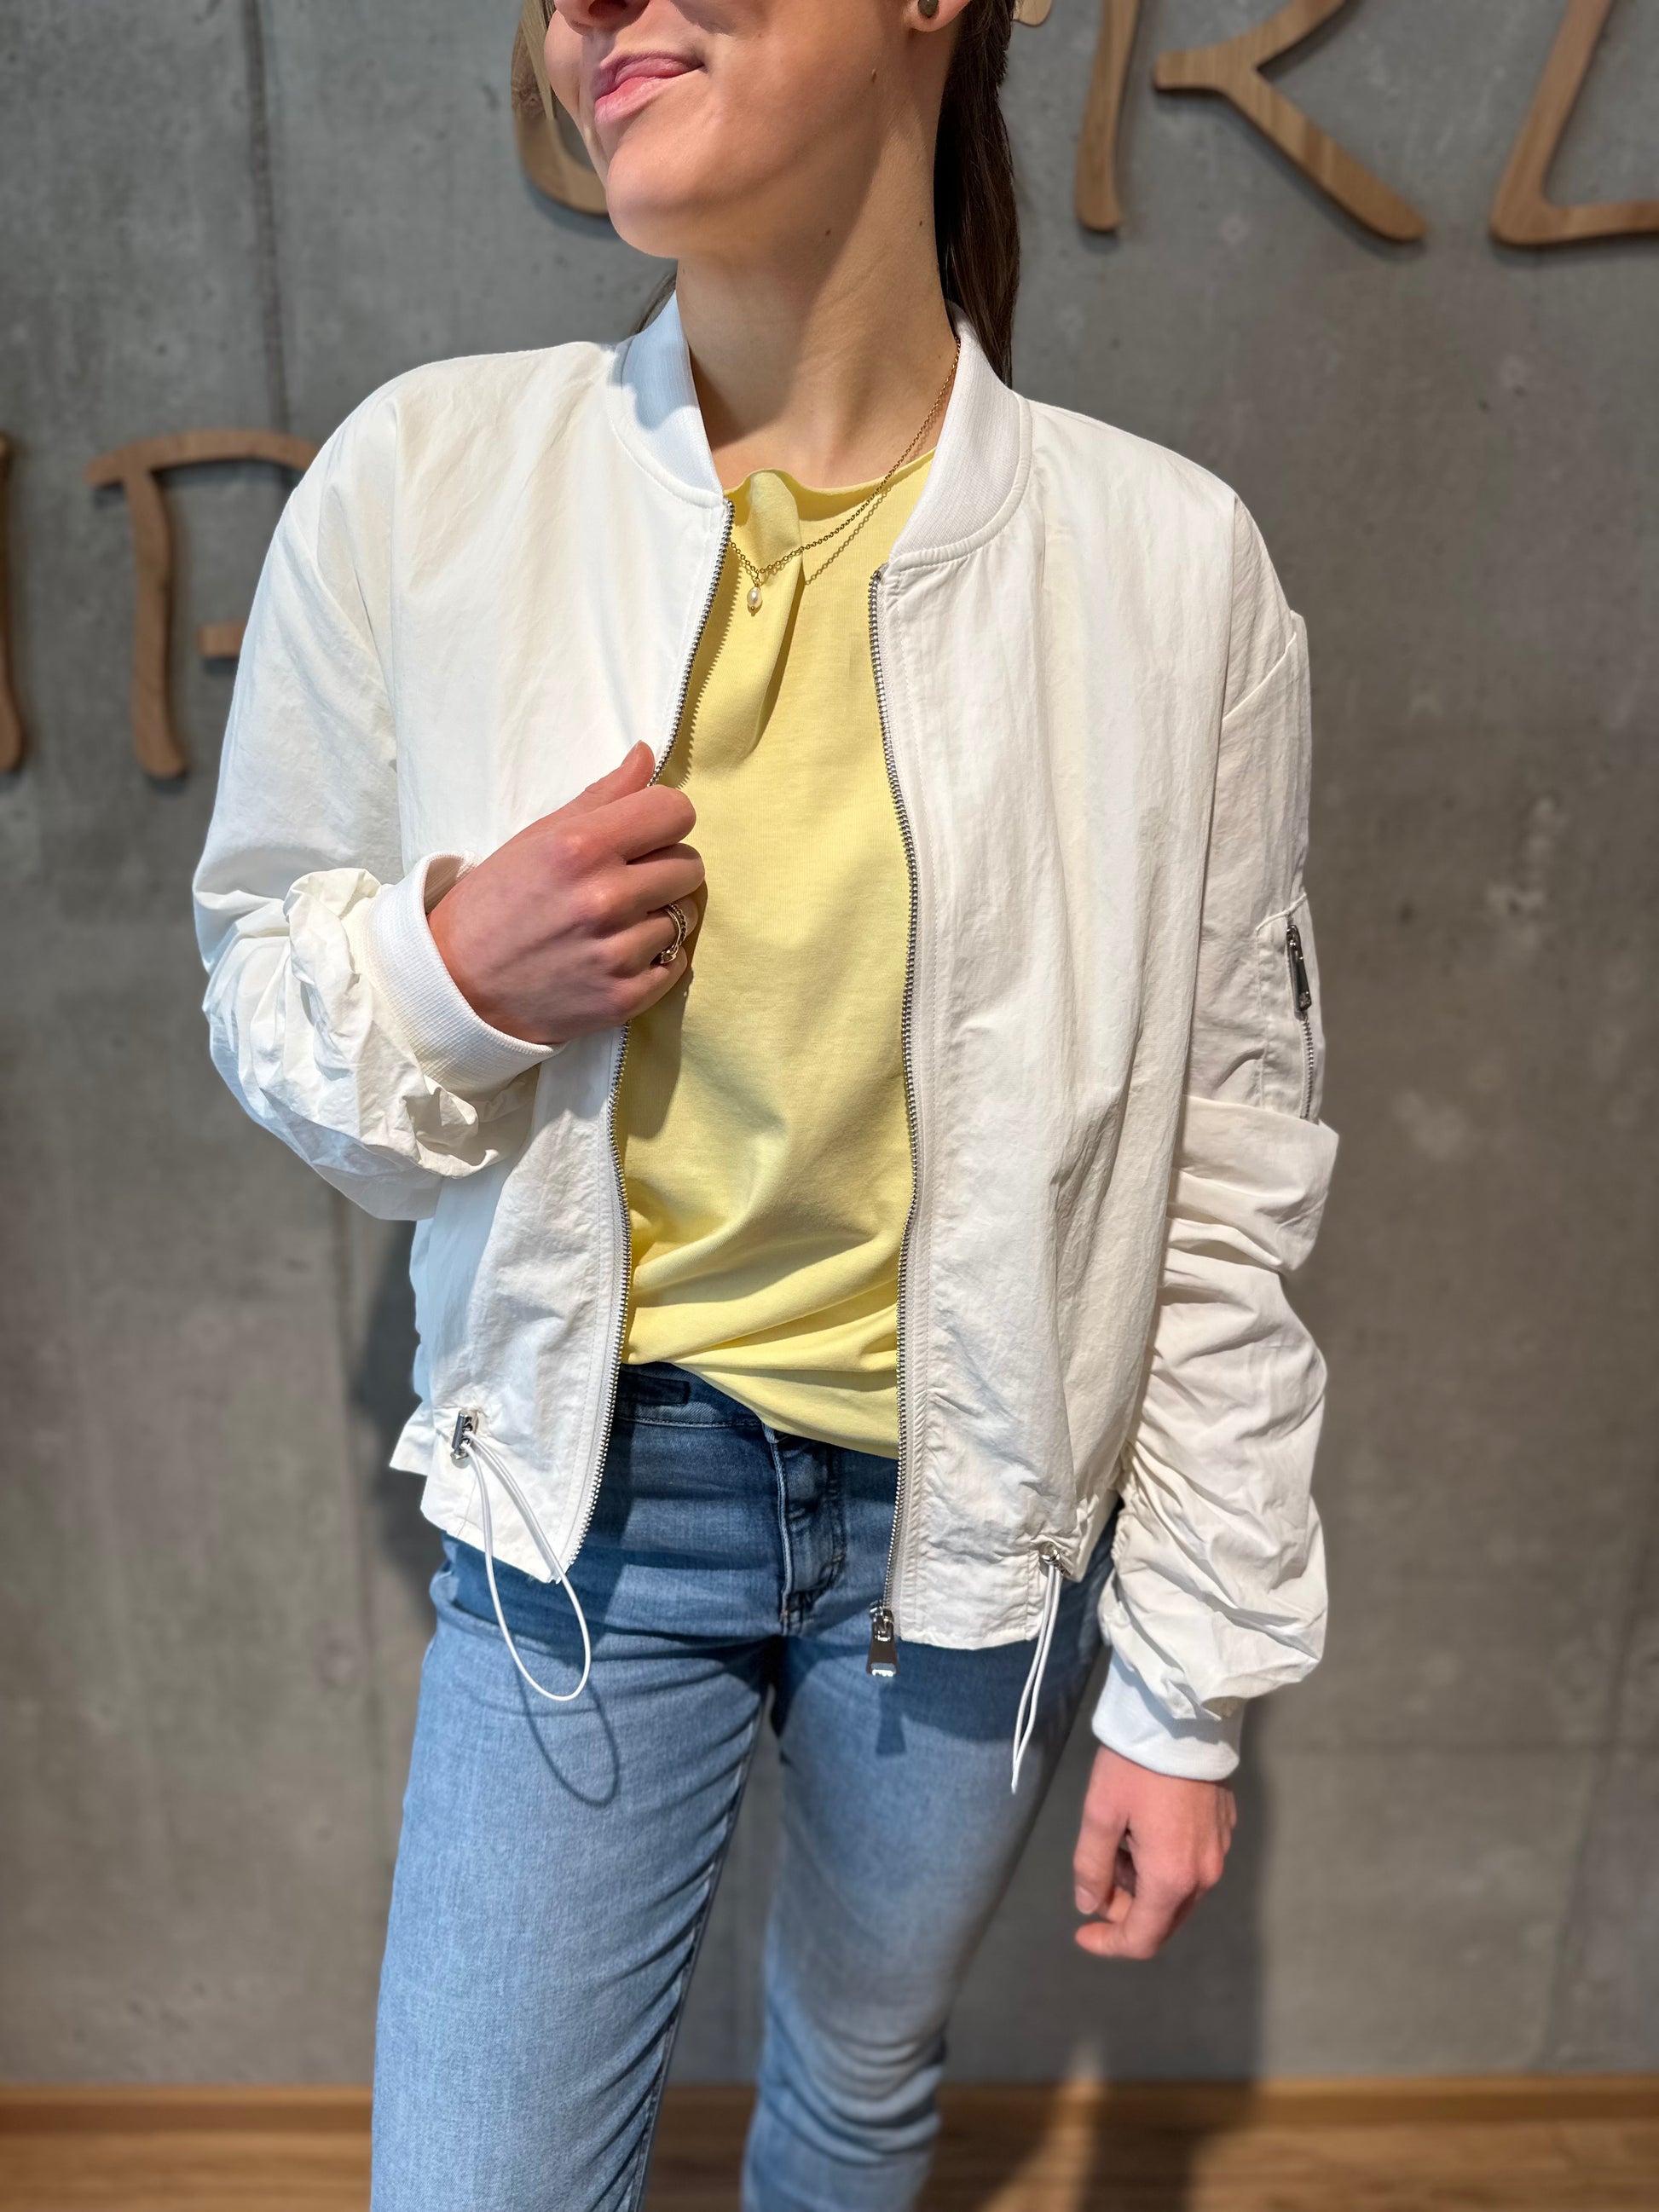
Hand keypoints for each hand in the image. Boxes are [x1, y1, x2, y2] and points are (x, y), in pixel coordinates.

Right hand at [428, 742, 704, 1046]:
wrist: (459, 987)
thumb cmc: (496, 903)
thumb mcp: (538, 837)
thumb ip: (601, 796)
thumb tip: (647, 755)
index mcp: (581, 847)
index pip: (676, 812)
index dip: (665, 819)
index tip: (645, 832)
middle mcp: (604, 898)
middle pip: (690, 865)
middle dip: (665, 867)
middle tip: (629, 879)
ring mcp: (617, 953)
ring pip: (685, 916)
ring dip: (660, 915)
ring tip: (617, 921)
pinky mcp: (625, 998)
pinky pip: (677, 964)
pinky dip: (656, 959)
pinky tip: (618, 954)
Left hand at [1072, 1745, 1235, 1959]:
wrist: (1182, 1715)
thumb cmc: (1136, 1766)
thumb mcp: (1100, 1814)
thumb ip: (1091, 1867)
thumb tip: (1090, 1905)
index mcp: (1172, 1878)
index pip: (1142, 1939)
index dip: (1108, 1944)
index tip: (1081, 1933)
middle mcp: (1203, 1875)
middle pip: (1162, 1919)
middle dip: (1124, 1910)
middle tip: (1097, 1874)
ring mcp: (1219, 1852)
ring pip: (1177, 1893)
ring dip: (1142, 1884)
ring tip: (1119, 1839)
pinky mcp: (1224, 1829)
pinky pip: (1190, 1866)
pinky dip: (1162, 1864)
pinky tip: (1143, 1828)